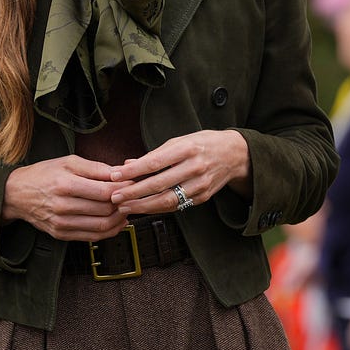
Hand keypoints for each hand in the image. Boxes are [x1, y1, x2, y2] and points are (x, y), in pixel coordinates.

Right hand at [2, 155, 129, 240]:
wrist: (16, 194)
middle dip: (123, 203)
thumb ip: (96, 168)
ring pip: (102, 226)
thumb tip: (120, 172)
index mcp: (65, 184)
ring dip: (120, 219)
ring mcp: (62, 223)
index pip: (105, 192)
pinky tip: (116, 222)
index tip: (131, 183)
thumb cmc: (43, 174)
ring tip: (125, 208)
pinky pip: (92, 237)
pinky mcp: (61, 234)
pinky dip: (109, 231)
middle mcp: (63, 206)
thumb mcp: (68, 161)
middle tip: (131, 196)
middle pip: (105, 209)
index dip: (123, 189)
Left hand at [108, 130, 250, 213]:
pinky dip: (158, 209)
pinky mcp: (203, 197)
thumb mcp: (180, 140)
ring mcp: (200, 184)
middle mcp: (195, 167)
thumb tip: (128, 163)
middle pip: (159, 184)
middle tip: (115, 196)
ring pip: (167, 200)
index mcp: (187, 148)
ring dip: (143, 206)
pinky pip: (176, 206)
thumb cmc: (204, 144)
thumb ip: (155, 154)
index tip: (115, 175)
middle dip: (133, 192)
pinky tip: (143, 208)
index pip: (155, 162)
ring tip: (125, 206)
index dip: (133, 171)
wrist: (235, 154)